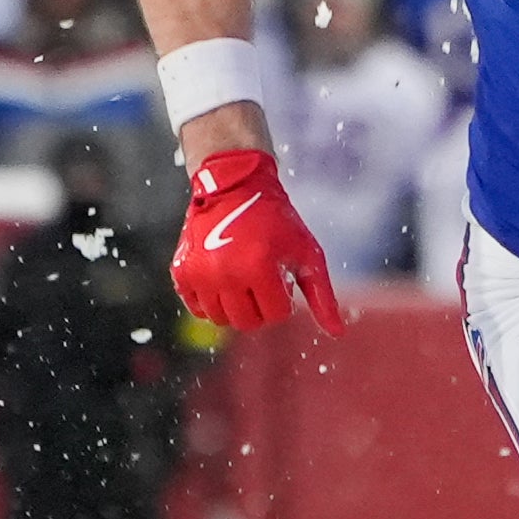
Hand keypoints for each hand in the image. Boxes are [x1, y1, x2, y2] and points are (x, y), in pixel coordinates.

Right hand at [170, 147, 346, 334]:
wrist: (233, 185)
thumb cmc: (277, 220)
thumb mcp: (306, 252)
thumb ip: (322, 295)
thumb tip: (337, 333)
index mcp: (258, 267)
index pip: (276, 315)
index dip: (283, 297)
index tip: (280, 274)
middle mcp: (225, 273)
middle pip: (247, 323)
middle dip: (260, 307)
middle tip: (261, 280)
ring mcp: (200, 274)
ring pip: (221, 320)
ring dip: (236, 305)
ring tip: (241, 277)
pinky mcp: (181, 272)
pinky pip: (196, 309)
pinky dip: (211, 301)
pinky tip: (221, 280)